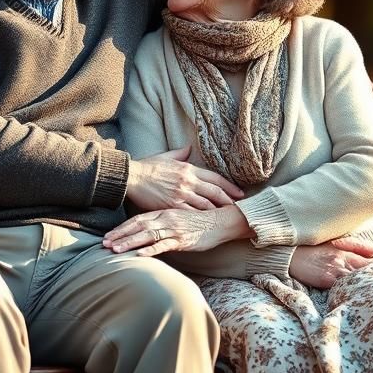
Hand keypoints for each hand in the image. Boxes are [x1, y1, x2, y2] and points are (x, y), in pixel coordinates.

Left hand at [103, 205, 253, 256]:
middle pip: (138, 226)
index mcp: (164, 212)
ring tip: (114, 250)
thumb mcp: (179, 217)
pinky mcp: (183, 240)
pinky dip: (150, 249)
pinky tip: (139, 255)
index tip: (108, 235)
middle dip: (120, 235)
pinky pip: (164, 245)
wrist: (222, 221)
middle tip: (104, 244)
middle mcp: (166, 219)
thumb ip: (164, 221)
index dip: (122, 227)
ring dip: (129, 243)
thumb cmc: (201, 220)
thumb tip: (150, 230)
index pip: (138, 219)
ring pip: (147, 235)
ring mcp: (174, 229)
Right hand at [127, 146, 244, 210]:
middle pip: (215, 192)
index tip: (240, 193)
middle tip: (240, 207)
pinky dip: (201, 219)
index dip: (229, 186)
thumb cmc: (148, 166)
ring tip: (228, 217)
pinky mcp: (172, 205)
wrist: (132, 177)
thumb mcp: (166, 156)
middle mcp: (188, 181)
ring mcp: (181, 194)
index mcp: (188, 168)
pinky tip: (208, 224)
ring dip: (218, 211)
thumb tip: (189, 148)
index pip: (215, 178)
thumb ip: (180, 153)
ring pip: (206, 205)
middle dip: (229, 200)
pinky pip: (191, 214)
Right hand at [289, 237, 372, 289]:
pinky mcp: (326, 279)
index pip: (370, 262)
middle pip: (367, 271)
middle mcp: (343, 260)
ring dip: (367, 287)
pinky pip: (343, 288)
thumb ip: (354, 245)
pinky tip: (359, 299)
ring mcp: (335, 270)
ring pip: (357, 280)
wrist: (289, 254)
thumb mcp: (333, 242)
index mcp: (346, 251)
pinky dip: (351, 292)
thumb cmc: (311, 249)